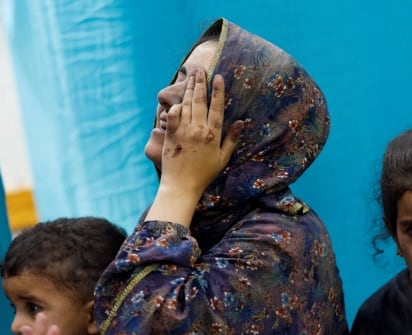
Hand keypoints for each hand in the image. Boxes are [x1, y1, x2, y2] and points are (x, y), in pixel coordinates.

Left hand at [161, 70, 241, 194]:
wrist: (182, 185)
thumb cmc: (204, 174)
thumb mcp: (223, 158)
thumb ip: (232, 139)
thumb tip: (241, 122)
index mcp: (212, 135)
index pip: (217, 107)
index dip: (218, 91)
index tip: (218, 77)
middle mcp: (198, 129)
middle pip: (200, 101)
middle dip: (201, 84)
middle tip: (200, 70)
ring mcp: (183, 131)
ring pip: (186, 105)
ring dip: (189, 90)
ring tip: (191, 78)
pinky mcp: (170, 135)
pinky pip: (172, 115)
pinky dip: (175, 106)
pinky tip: (178, 100)